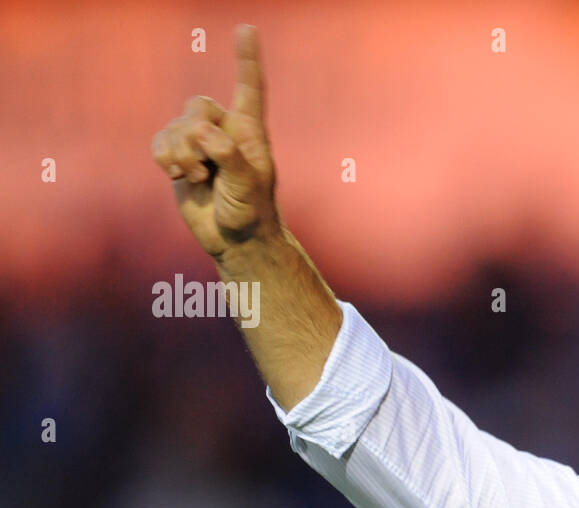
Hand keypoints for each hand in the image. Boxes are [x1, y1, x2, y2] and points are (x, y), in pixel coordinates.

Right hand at [151, 24, 278, 257]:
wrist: (234, 239)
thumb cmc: (251, 212)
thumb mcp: (247, 185)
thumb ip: (228, 155)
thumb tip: (203, 134)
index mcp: (250, 131)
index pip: (250, 88)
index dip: (246, 59)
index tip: (246, 28)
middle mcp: (225, 130)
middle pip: (197, 106)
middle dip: (194, 137)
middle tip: (206, 169)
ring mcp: (200, 143)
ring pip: (175, 127)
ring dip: (181, 155)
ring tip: (199, 179)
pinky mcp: (180, 157)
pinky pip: (159, 141)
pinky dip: (164, 158)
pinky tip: (178, 176)